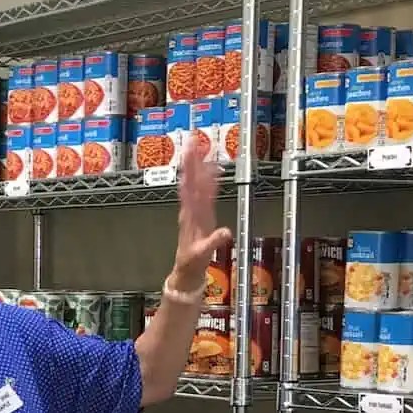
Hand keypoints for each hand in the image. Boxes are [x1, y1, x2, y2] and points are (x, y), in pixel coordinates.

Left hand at [172, 142, 233, 291]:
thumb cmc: (192, 262)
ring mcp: (194, 212)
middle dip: (193, 161)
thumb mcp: (203, 254)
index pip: (193, 188)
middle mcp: (191, 210)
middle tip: (193, 141)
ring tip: (198, 149)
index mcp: (192, 216)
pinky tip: (207, 171)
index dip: (194, 170)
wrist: (186, 271)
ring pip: (195, 185)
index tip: (194, 154)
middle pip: (192, 181)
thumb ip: (214, 242)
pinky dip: (204, 181)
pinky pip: (200, 193)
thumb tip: (226, 232)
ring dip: (197, 167)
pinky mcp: (198, 215)